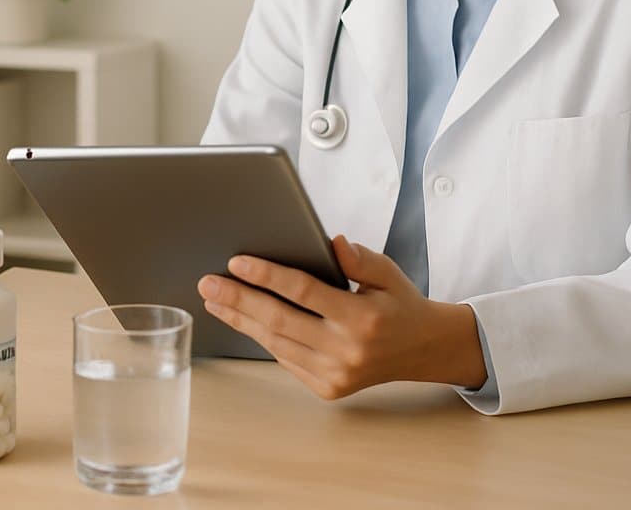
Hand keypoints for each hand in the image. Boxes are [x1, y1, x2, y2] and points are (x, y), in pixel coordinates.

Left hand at [198, 235, 486, 399]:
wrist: (422, 350)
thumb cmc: (399, 303)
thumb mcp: (387, 272)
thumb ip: (359, 258)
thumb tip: (330, 242)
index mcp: (362, 319)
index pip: (304, 292)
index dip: (267, 276)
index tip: (236, 262)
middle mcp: (347, 351)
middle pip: (280, 320)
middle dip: (238, 299)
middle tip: (208, 283)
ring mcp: (335, 374)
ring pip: (276, 343)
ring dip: (241, 320)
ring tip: (214, 300)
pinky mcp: (327, 388)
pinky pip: (285, 358)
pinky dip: (261, 337)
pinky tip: (241, 319)